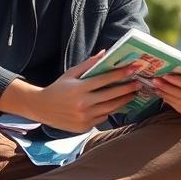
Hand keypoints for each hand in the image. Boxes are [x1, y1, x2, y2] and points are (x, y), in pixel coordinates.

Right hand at [25, 50, 142, 131]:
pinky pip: (102, 118)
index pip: (104, 80)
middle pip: (111, 95)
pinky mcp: (84, 127)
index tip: (133, 69)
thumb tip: (105, 53)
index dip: (120, 74)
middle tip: (139, 83)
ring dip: (123, 101)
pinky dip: (109, 111)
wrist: (41, 108)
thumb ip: (89, 64)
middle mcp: (82, 104)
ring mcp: (84, 117)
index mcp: (79, 89)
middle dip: (127, 89)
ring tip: (132, 94)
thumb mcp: (70, 74)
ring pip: (110, 109)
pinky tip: (116, 104)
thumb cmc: (58, 88)